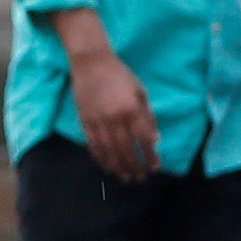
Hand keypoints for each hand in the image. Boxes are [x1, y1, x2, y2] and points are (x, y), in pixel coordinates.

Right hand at [70, 47, 157, 182]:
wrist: (91, 62)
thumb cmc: (120, 74)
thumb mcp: (140, 91)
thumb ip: (147, 115)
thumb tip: (154, 139)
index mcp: (132, 109)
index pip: (144, 139)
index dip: (150, 156)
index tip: (154, 166)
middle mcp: (116, 118)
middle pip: (127, 150)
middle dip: (135, 166)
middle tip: (140, 177)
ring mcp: (98, 121)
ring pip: (110, 151)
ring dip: (119, 167)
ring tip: (125, 177)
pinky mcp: (85, 121)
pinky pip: (93, 145)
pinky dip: (101, 159)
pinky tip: (108, 167)